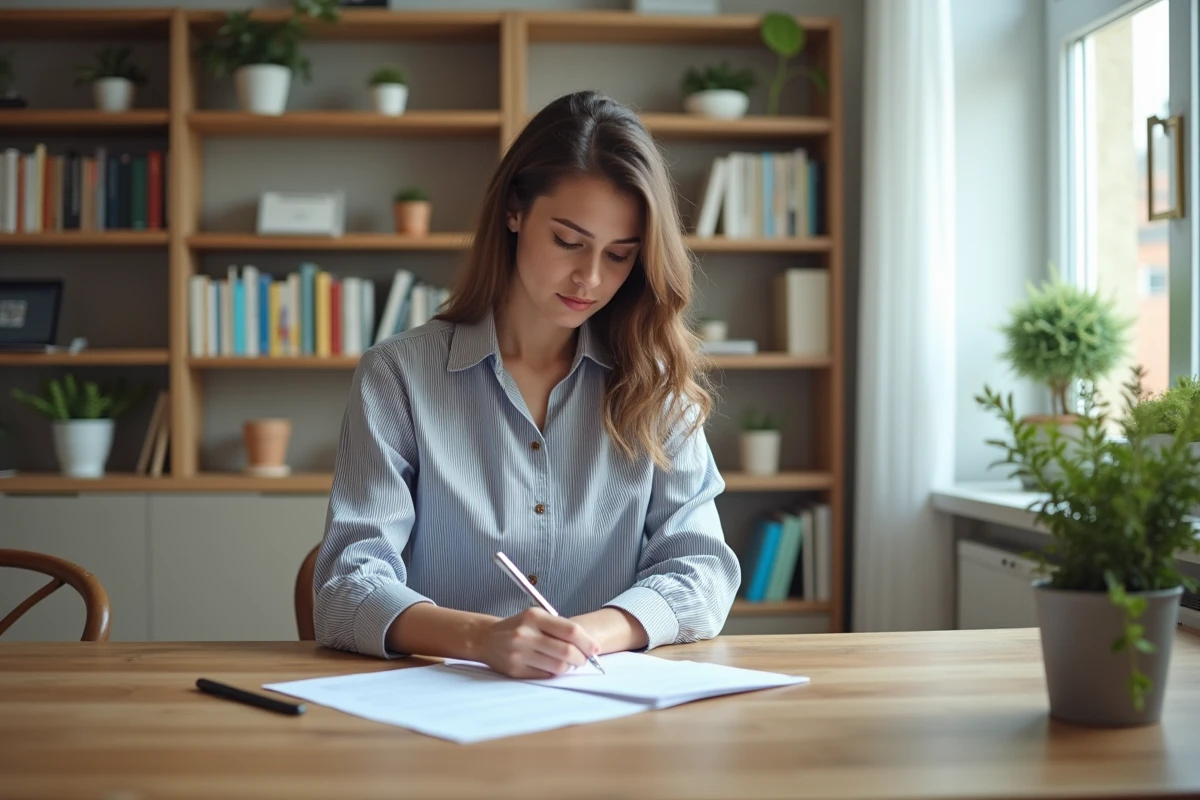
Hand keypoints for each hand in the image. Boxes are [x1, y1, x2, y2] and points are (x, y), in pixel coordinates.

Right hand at [474, 608, 599, 678]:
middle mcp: (525, 634)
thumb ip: (559, 628)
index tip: (596, 649)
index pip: (570, 630)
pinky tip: (551, 666)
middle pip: (567, 651)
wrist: (486, 638)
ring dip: (569, 667)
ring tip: (568, 662)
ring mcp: (519, 653)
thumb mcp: (536, 617)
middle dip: (582, 658)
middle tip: (584, 659)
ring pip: (558, 666)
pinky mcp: (515, 670)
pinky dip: (553, 672)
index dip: (587, 642)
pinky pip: (545, 675)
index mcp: (534, 617)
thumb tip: (589, 646)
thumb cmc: (518, 627)